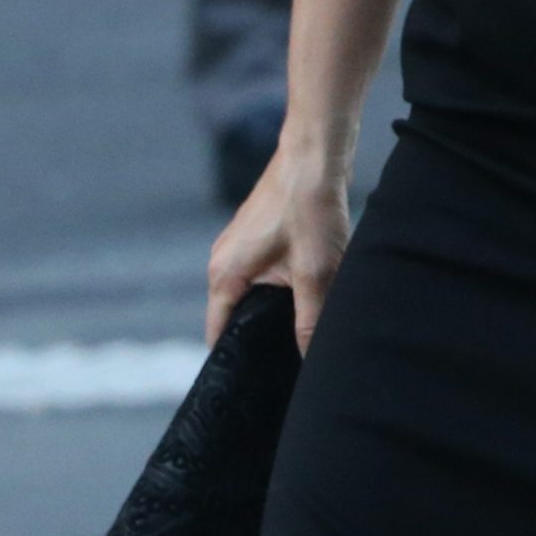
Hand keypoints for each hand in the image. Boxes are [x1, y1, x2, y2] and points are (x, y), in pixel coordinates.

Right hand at [205, 133, 349, 355]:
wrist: (318, 151)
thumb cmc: (310, 206)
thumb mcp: (315, 272)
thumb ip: (310, 322)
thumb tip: (310, 362)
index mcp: (224, 276)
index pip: (218, 337)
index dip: (237, 363)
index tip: (257, 385)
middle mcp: (223, 262)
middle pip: (234, 317)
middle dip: (258, 338)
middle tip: (284, 364)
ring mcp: (239, 247)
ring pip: (251, 295)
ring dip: (273, 310)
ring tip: (297, 332)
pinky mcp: (258, 236)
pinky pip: (262, 276)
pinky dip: (280, 289)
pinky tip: (305, 297)